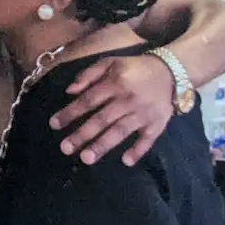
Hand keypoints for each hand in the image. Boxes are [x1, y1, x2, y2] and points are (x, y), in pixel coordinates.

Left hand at [49, 55, 174, 166]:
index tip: (54, 124)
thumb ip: (89, 74)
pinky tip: (126, 161)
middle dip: (82, 134)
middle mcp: (127, 99)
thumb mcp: (110, 62)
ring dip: (103, 145)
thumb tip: (69, 91)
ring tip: (86, 158)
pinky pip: (148, 139)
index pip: (88, 100)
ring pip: (120, 131)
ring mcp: (143, 113)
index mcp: (115, 83)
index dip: (70, 112)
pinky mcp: (157, 123)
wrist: (170, 71)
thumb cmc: (134, 69)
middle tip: (65, 148)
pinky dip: (138, 150)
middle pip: (102, 119)